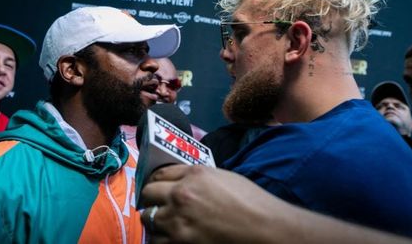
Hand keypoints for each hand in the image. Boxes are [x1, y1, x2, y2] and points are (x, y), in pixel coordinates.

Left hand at [140, 164, 276, 243]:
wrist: (263, 228)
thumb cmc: (250, 201)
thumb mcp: (222, 177)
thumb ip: (196, 177)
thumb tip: (181, 182)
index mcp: (193, 175)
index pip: (159, 174)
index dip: (156, 181)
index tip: (157, 188)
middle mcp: (181, 194)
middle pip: (148, 194)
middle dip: (151, 199)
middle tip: (157, 205)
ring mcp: (178, 220)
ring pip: (148, 218)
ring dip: (155, 220)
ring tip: (164, 223)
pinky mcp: (180, 242)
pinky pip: (156, 240)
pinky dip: (161, 238)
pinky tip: (171, 237)